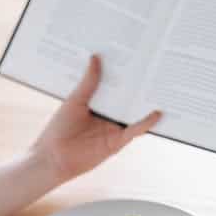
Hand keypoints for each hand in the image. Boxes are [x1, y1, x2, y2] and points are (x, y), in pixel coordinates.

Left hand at [32, 55, 160, 182]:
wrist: (54, 157)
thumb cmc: (59, 129)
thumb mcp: (75, 100)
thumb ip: (89, 82)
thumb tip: (95, 57)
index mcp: (97, 104)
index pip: (114, 87)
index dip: (123, 75)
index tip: (133, 57)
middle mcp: (108, 116)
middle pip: (127, 99)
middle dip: (139, 87)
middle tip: (152, 68)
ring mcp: (114, 128)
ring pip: (134, 114)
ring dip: (146, 104)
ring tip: (161, 88)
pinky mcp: (118, 141)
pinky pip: (135, 130)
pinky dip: (147, 123)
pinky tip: (157, 113)